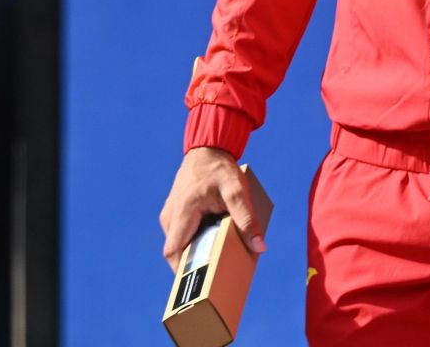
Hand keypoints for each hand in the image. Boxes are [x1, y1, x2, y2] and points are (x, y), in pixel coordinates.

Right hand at [159, 147, 264, 267]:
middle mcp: (170, 215)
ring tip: (215, 258)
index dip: (182, 270)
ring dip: (193, 251)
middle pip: (176, 250)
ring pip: (177, 242)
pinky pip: (180, 233)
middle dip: (192, 263)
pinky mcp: (174, 212)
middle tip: (213, 273)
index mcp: (182, 212)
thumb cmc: (221, 169)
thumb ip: (247, 219)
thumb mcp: (238, 191)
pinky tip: (211, 240)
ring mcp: (169, 214)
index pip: (173, 251)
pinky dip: (193, 240)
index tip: (198, 281)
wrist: (208, 149)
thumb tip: (259, 246)